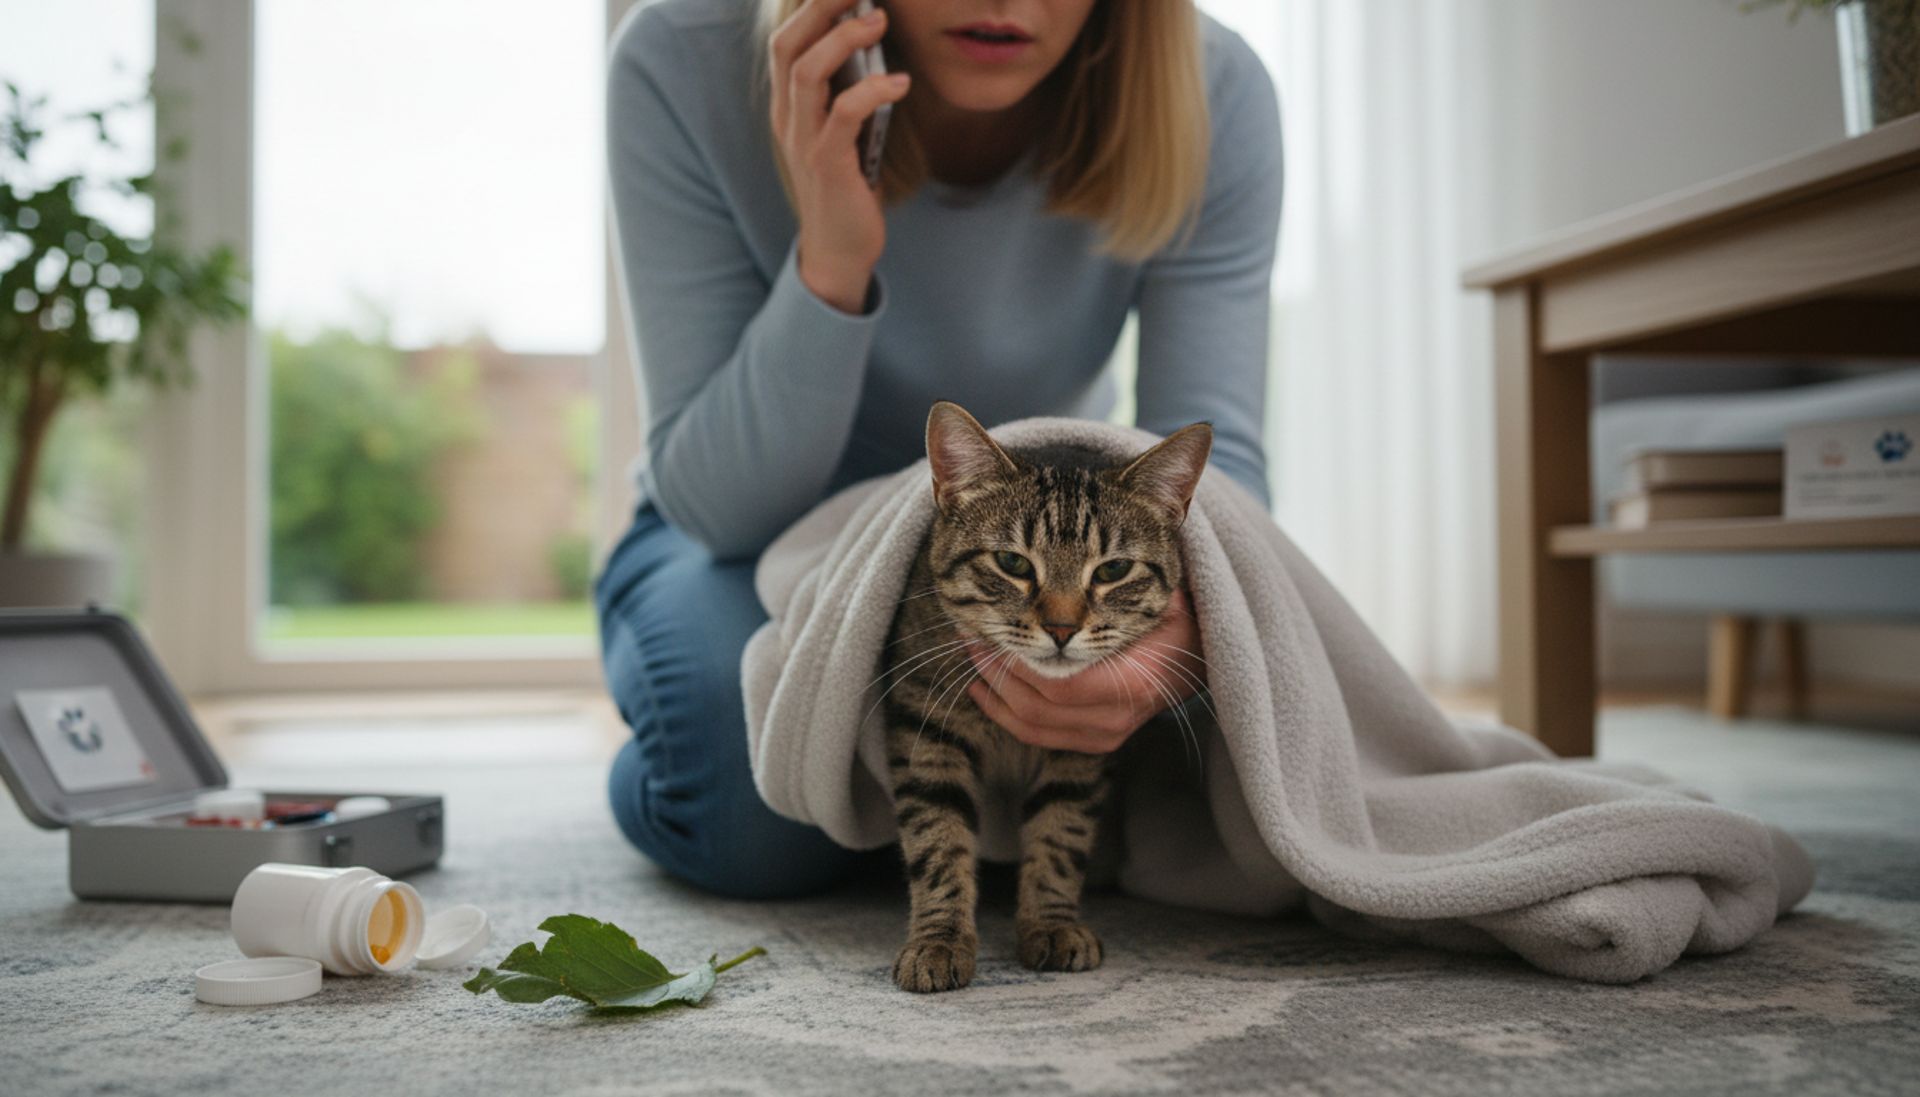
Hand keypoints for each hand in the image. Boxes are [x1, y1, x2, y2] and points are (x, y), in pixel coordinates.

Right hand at [768, 0, 911, 313]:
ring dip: (844, 40)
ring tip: (880, 22)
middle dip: (822, 8)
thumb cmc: (847, 187)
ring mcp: (803, 142)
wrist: (839, 250)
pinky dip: (872, 90)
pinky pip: (843, 115)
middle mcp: (787, 119)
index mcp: (788, 108)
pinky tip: (900, 83)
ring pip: (808, 73)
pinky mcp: (827, 165)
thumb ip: (846, 95)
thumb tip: (876, 49)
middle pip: (788, 46)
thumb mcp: (842, 133)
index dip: (809, 8)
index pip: (785, 43)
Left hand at [964, 589, 1207, 753]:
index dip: (1017, 660)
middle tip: (971, 636)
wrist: (1199, 660)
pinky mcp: (1095, 742)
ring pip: (1031, 726)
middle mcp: (1115, 718)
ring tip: (975, 655)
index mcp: (1130, 684)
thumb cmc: (1176, 617)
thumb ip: (1124, 576)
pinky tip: (985, 688)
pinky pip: (1039, 736)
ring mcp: (1105, 735)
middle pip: (1036, 708)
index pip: (1057, 686)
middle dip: (997, 671)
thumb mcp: (1157, 594)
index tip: (991, 628)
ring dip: (995, 692)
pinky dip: (1006, 713)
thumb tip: (1082, 528)